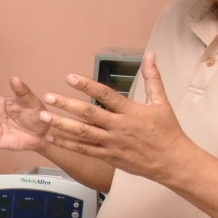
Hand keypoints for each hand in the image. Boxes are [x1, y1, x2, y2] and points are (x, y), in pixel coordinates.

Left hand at [37, 53, 196, 182]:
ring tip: (43, 116)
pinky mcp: (109, 157)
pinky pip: (84, 150)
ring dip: (61, 124)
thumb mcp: (161, 102)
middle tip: (49, 97)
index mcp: (131, 111)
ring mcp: (112, 143)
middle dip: (67, 105)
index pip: (106, 95)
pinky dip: (67, 144)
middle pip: (89, 114)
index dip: (87, 85)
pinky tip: (52, 137)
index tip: (70, 78)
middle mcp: (119, 127)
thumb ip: (152, 78)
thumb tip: (151, 55)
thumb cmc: (167, 131)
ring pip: (82, 133)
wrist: (173, 162)